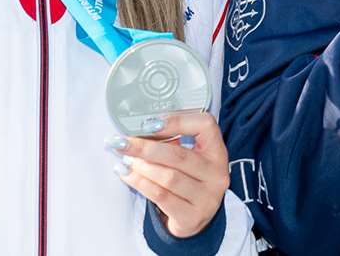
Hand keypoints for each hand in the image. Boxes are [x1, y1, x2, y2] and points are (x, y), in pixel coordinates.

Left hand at [109, 112, 230, 238]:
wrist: (194, 218)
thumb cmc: (187, 181)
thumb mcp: (189, 158)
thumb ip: (172, 142)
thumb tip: (140, 130)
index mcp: (217, 152)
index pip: (205, 126)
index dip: (177, 121)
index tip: (149, 124)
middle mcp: (216, 173)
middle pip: (179, 155)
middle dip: (146, 148)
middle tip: (122, 142)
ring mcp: (206, 197)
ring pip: (169, 177)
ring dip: (142, 167)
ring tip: (126, 161)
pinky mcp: (192, 216)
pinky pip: (161, 196)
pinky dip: (140, 183)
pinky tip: (127, 175)